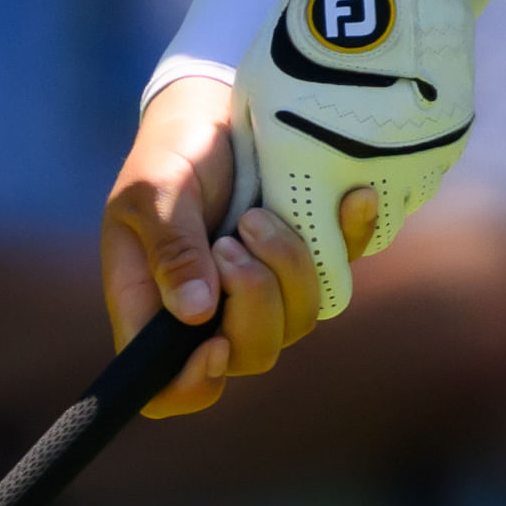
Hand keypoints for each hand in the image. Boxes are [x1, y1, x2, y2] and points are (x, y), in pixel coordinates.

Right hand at [98, 65, 342, 421]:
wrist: (213, 114)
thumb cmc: (168, 155)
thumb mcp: (154, 191)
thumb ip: (170, 248)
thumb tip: (194, 313)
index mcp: (157, 312)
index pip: (171, 391)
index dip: (192, 388)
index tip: (213, 347)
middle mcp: (214, 316)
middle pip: (250, 356)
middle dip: (253, 302)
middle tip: (234, 238)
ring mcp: (265, 292)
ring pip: (299, 321)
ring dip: (288, 266)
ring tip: (260, 215)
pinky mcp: (307, 262)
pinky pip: (341, 271)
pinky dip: (348, 236)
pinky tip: (351, 199)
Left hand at [234, 0, 485, 318]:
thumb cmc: (300, 34)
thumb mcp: (259, 101)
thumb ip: (261, 168)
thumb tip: (254, 218)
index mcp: (309, 172)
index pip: (317, 268)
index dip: (300, 263)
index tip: (285, 237)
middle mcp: (367, 179)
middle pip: (356, 245)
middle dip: (334, 232)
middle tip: (318, 190)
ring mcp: (414, 163)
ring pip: (389, 210)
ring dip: (368, 196)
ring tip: (348, 144)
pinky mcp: (447, 143)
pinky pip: (418, 174)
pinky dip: (398, 162)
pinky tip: (381, 121)